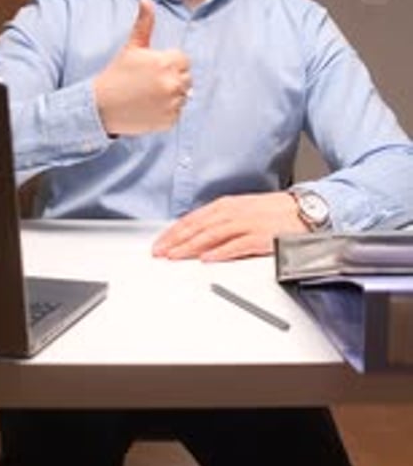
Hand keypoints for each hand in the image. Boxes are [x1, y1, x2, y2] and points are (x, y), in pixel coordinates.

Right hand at [94, 0, 191, 134]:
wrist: (101, 106)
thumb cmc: (116, 74)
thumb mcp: (131, 47)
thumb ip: (144, 23)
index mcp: (167, 62)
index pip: (183, 60)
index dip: (168, 63)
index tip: (151, 70)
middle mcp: (173, 83)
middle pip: (186, 78)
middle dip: (172, 79)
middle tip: (149, 84)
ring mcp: (172, 104)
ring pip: (182, 96)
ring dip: (170, 96)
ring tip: (148, 96)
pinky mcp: (169, 121)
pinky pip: (177, 114)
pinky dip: (166, 113)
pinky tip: (148, 108)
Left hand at [152, 192, 306, 260]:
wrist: (305, 211)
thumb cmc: (273, 213)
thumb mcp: (242, 211)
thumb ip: (220, 222)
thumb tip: (196, 235)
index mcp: (227, 205)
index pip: (193, 219)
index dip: (174, 232)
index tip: (160, 243)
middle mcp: (234, 212)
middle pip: (199, 227)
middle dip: (176, 241)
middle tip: (160, 253)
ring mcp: (247, 224)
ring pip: (212, 235)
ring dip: (191, 247)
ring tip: (175, 256)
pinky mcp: (261, 237)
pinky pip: (237, 245)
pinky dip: (221, 252)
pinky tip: (207, 259)